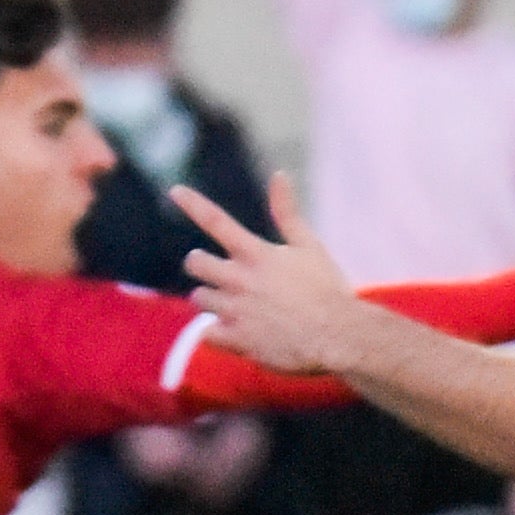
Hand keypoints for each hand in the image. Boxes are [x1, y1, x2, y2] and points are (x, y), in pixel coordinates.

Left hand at [175, 175, 362, 372]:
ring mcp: (236, 310)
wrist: (339, 336)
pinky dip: (216, 332)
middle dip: (202, 265)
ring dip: (212, 300)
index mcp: (257, 254)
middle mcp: (240, 279)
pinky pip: (206, 333)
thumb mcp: (309, 246)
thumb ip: (287, 213)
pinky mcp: (236, 340)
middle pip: (195, 262)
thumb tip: (279, 174)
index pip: (217, 221)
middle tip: (222, 274)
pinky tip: (236, 331)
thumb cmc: (327, 289)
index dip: (193, 203)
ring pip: (199, 298)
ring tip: (240, 306)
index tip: (175, 190)